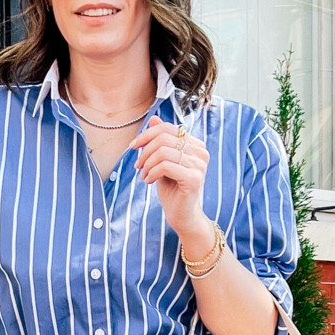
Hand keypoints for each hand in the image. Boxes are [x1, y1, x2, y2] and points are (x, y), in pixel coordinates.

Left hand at [135, 115, 208, 239]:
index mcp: (195, 144)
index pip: (168, 128)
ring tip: (144, 176)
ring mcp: (199, 165)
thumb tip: (154, 118)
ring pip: (162, 152)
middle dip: (145, 152)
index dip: (147, 134)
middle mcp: (201, 152)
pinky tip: (149, 181)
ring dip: (147, 165)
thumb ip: (160, 141)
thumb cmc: (173, 189)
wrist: (182, 216)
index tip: (133, 147)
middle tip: (138, 167)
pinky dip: (151, 173)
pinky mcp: (194, 178)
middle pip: (163, 138)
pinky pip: (165, 166)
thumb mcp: (162, 161)